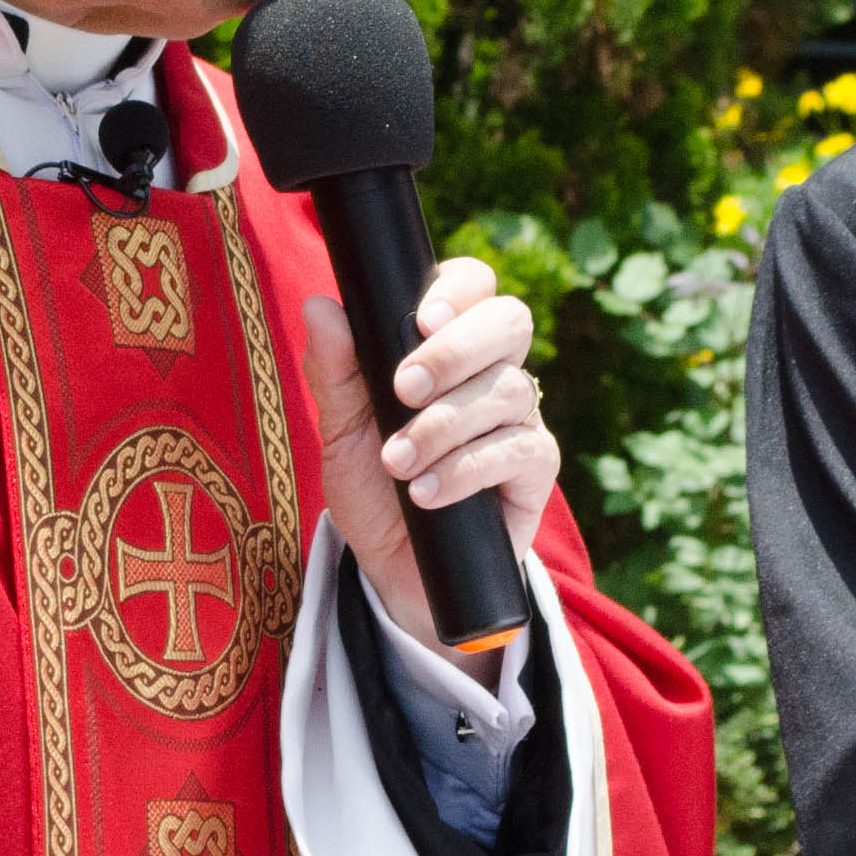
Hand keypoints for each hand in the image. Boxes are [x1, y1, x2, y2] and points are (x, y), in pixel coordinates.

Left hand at [296, 255, 556, 642]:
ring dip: (445, 425)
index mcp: (448, 345)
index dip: (458, 290)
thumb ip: (334, 369)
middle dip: (455, 351)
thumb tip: (319, 306)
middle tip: (404, 389)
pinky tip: (427, 493)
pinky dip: (468, 469)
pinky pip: (521, 450)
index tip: (420, 320)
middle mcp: (493, 372)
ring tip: (398, 462)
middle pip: (510, 321)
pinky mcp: (536, 470)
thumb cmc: (373, 486)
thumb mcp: (341, 430)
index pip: (475, 286)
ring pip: (509, 390)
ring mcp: (520, 418)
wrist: (395, 569)